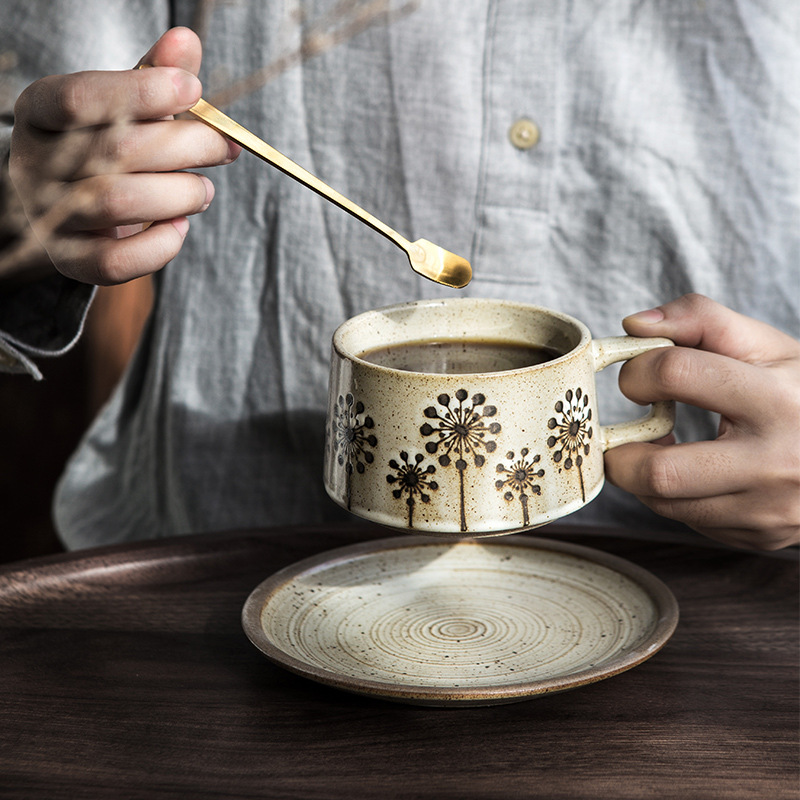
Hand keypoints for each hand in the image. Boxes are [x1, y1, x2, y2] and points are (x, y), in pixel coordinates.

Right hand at [8, 27, 238, 284]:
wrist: (68, 206)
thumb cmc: (102, 144)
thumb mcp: (122, 104)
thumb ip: (153, 76)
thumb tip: (184, 42)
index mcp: (39, 111)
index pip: (82, 98)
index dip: (144, 92)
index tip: (194, 89)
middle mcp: (34, 163)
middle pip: (115, 151)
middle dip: (186, 146)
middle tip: (223, 148)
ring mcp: (49, 215)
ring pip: (118, 203)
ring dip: (179, 194)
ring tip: (203, 189)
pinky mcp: (70, 260)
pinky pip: (116, 262)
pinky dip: (160, 245)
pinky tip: (180, 225)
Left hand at [604, 293, 799, 550]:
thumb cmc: (797, 391)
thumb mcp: (764, 345)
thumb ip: (699, 320)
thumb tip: (633, 325)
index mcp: (777, 400)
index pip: (677, 375)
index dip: (638, 371)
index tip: (637, 378)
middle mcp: (775, 462)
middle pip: (659, 472)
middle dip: (621, 453)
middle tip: (620, 435)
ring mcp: (768, 509)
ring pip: (665, 504)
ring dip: (642, 477)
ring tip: (654, 449)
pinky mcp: (759, 535)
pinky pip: (687, 520)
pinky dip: (672, 496)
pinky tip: (690, 472)